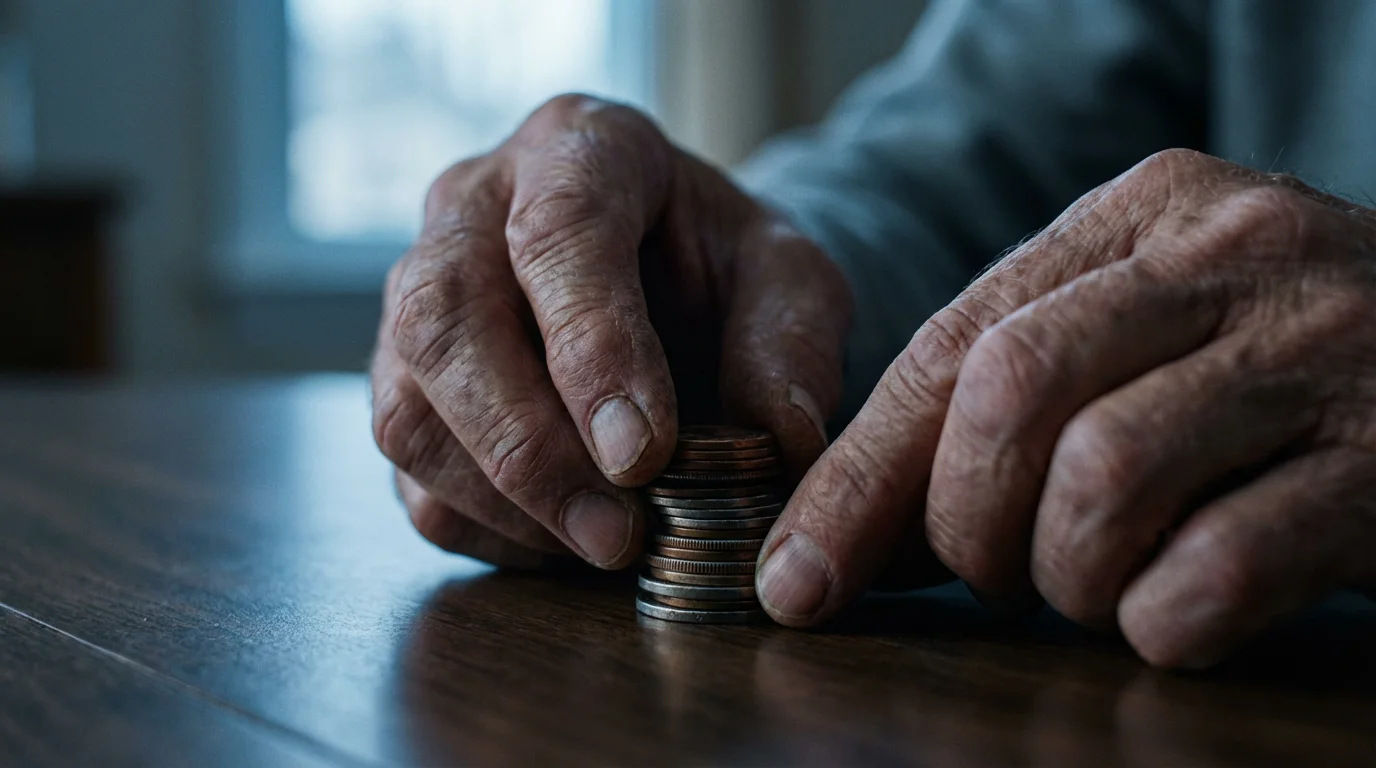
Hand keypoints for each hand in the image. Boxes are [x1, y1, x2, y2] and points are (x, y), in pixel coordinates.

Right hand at [371, 95, 850, 569]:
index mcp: (578, 149)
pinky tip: (562, 542)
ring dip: (500, 498)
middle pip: (443, 318)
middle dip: (527, 444)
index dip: (592, 348)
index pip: (557, 231)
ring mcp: (418, 296)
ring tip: (602, 545)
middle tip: (618, 531)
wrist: (675, 276)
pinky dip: (482, 527)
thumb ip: (790, 348)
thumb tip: (774, 442)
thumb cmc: (725, 268)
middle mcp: (472, 208)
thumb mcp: (791, 281)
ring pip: (407, 406)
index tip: (644, 454)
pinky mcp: (405, 382)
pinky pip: (407, 473)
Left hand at [759, 148, 1375, 667]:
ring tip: (1095, 586)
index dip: (858, 477)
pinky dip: (1162, 617)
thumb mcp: (1145, 327)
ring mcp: (1322, 349)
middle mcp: (1231, 255)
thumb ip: (1010, 393)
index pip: (951, 344)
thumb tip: (847, 528)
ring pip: (1103, 476)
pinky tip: (1170, 615)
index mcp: (1144, 212)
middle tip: (993, 575)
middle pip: (1010, 394)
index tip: (796, 578)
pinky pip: (1221, 565)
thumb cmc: (1275, 359)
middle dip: (964, 522)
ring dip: (1065, 574)